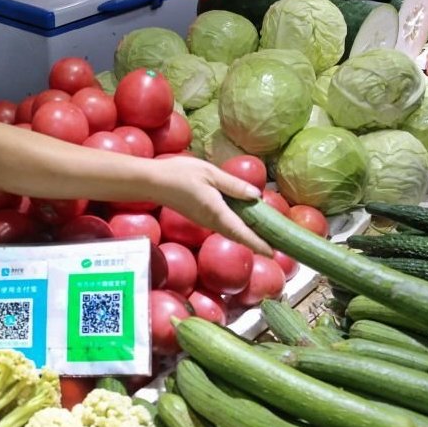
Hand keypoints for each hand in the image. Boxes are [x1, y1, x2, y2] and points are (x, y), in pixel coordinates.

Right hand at [156, 155, 270, 256]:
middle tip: (275, 246)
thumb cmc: (179, 174)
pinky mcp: (199, 216)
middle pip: (237, 235)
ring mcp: (204, 220)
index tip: (272, 252)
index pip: (241, 231)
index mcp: (217, 211)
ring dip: (246, 235)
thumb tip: (255, 195)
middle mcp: (211, 220)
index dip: (257, 243)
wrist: (152, 182)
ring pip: (230, 231)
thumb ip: (233, 185)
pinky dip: (236, 227)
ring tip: (264, 235)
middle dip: (255, 242)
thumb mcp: (210, 174)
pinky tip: (243, 221)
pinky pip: (222, 225)